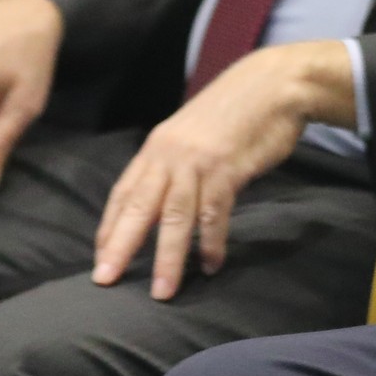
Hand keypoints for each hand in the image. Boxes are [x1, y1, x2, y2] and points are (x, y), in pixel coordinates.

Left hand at [91, 41, 354, 300]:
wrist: (274, 85)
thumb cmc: (236, 111)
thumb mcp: (194, 134)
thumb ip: (176, 163)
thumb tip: (165, 196)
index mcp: (157, 148)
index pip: (124, 193)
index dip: (110, 227)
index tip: (100, 257)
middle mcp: (170, 156)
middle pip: (140, 207)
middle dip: (121, 246)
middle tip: (106, 279)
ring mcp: (198, 162)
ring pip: (175, 217)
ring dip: (168, 257)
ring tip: (163, 291)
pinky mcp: (228, 169)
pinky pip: (215, 213)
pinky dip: (212, 242)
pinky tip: (212, 264)